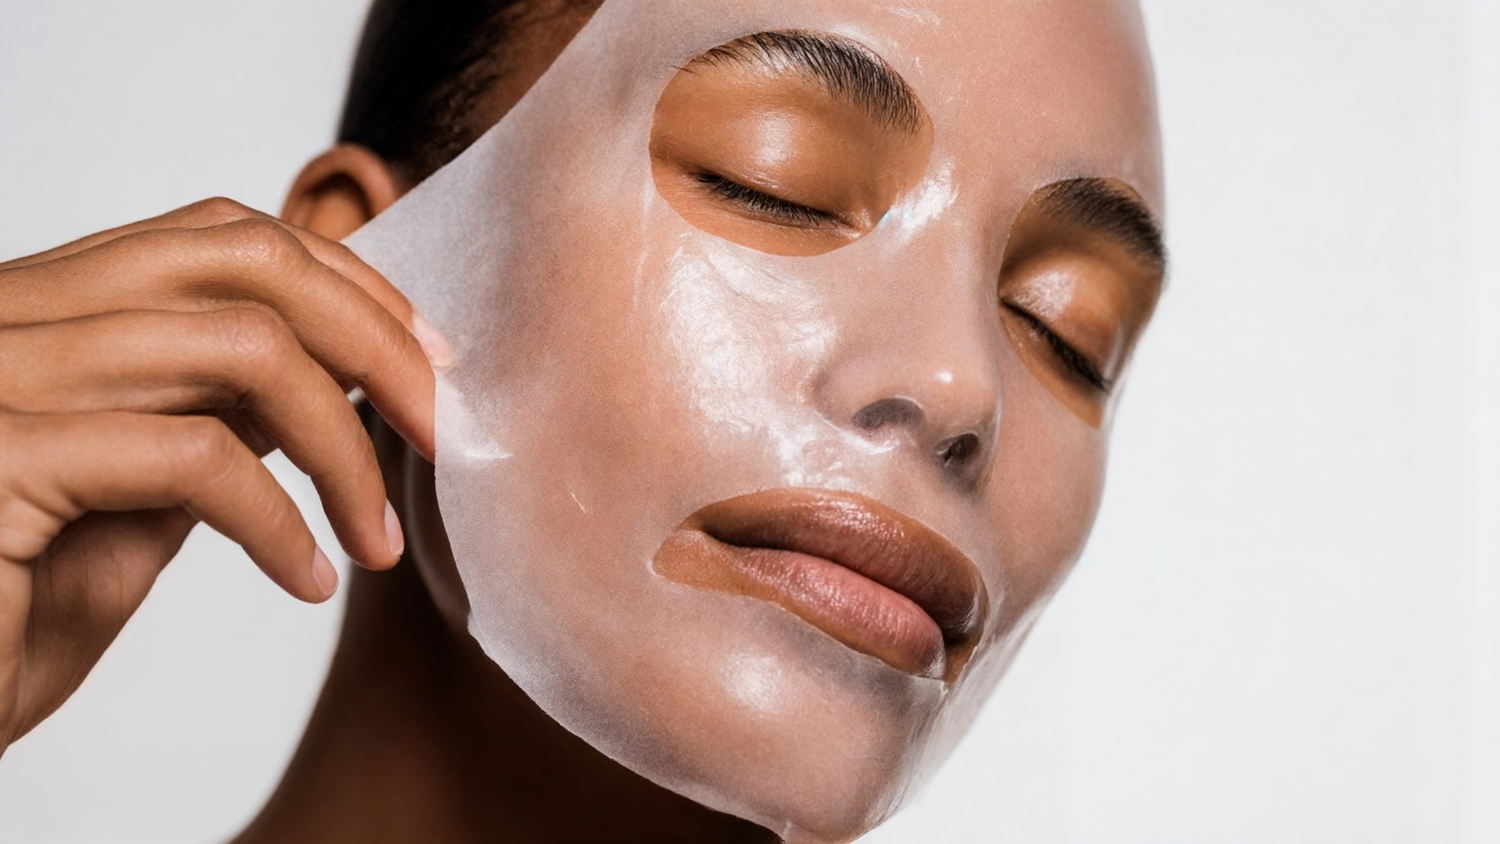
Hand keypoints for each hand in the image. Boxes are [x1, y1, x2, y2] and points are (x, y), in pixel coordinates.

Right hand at [0, 197, 440, 756]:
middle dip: (376, 341)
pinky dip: (281, 523)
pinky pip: (196, 457)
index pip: (222, 237)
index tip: (428, 362)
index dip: (348, 286)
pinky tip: (308, 582)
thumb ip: (205, 419)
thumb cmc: (4, 619)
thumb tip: (323, 376)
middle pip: (246, 260)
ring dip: (346, 453)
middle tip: (442, 429)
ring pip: (244, 349)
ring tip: (379, 540)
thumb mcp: (131, 501)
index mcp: (40, 307)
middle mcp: (10, 312)